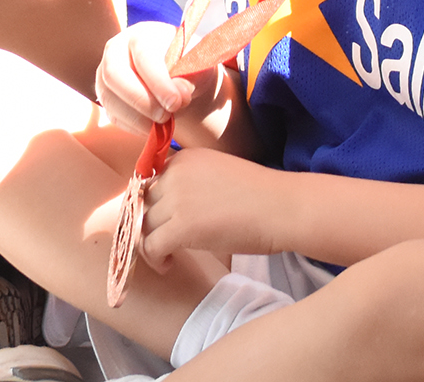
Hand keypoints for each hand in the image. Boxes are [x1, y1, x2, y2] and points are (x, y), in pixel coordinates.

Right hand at [97, 21, 216, 126]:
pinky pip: (112, 114)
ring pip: (109, 97)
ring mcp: (105, 73)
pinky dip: (133, 126)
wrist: (177, 73)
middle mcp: (116, 50)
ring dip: (137, 117)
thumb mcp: (196, 65)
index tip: (175, 103)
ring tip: (163, 123)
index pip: (143, 55)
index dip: (157, 81)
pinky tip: (153, 127)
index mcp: (141, 35)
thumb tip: (180, 94)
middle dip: (140, 100)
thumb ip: (190, 77)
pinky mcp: (106, 96)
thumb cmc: (187, 64)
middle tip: (165, 116)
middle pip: (113, 74)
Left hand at [139, 148, 294, 267]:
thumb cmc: (261, 197)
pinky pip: (150, 245)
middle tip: (162, 241)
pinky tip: (169, 264)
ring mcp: (176, 199)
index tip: (160, 222)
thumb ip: (192, 182)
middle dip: (148, 224)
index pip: (147, 182)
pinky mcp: (181, 227)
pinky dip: (154, 259)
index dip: (150, 205)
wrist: (283, 208)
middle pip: (141, 203)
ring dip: (150, 243)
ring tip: (167, 256)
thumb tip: (172, 207)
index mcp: (183, 159)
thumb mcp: (218, 173)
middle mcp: (174, 174)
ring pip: (142, 224)